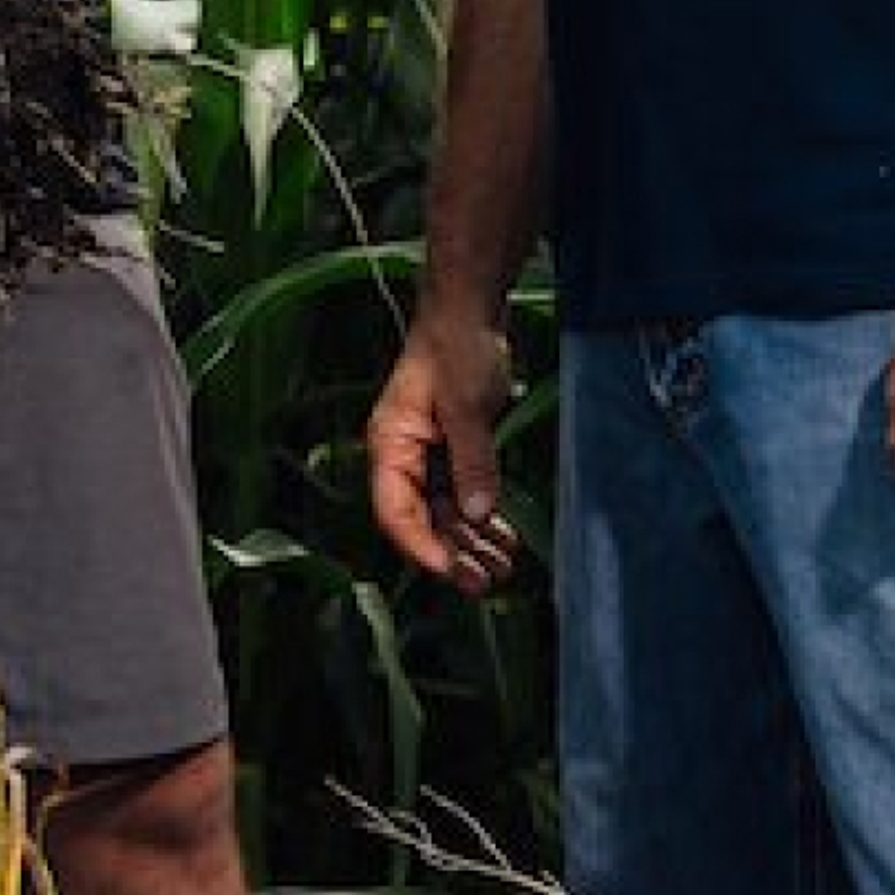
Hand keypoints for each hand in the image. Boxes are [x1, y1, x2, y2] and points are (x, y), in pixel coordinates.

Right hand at [368, 303, 520, 595]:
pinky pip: (460, 497)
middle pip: (419, 522)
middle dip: (452, 555)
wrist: (470, 311)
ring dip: (470, 543)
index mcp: (390, 444)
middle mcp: (402, 456)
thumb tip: (476, 514)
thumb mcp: (465, 404)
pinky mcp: (450, 451)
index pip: (395, 513)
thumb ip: (471, 461)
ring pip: (442, 516)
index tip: (456, 573)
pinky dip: (481, 519)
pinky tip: (504, 537)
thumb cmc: (456, 346)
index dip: (423, 550)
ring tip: (504, 567)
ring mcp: (426, 456)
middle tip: (488, 583)